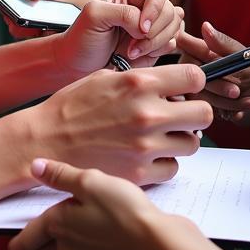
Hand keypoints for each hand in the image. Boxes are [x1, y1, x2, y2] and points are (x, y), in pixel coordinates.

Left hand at [9, 158, 200, 249]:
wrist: (159, 241)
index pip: (28, 239)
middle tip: (32, 239)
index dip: (17, 243)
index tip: (11, 249)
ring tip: (68, 224)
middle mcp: (71, 245)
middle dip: (37, 246)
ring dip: (63, 242)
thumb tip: (34, 167)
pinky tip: (98, 228)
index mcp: (59, 226)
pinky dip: (87, 243)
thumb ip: (61, 175)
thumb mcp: (90, 182)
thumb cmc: (124, 208)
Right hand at [23, 62, 210, 185]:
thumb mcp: (105, 77)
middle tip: (179, 116)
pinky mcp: (139, 173)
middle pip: (204, 114)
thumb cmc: (72, 107)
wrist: (45, 141)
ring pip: (192, 144)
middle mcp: (148, 113)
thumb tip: (170, 84)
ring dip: (179, 139)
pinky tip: (147, 156)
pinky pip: (173, 169)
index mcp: (139, 83)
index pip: (195, 76)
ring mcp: (145, 146)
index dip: (194, 82)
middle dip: (194, 113)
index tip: (187, 88)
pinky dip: (164, 163)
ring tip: (159, 137)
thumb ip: (141, 78)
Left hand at [51, 0, 182, 75]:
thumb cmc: (81, 37)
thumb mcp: (94, 15)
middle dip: (153, 31)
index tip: (141, 25)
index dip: (156, 4)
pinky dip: (157, 52)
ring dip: (155, 43)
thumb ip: (123, 12)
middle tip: (131, 44)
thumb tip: (145, 25)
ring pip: (175, 27)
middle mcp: (145, 6)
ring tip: (130, 51)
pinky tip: (136, 56)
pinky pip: (172, 44)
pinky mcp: (156, 45)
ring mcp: (152, 26)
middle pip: (170, 10)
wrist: (77, 66)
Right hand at [177, 23, 249, 125]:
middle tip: (237, 91)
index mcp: (205, 50)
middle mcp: (198, 67)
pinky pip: (206, 110)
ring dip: (227, 101)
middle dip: (218, 86)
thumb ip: (223, 44)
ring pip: (199, 96)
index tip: (205, 71)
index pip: (184, 47)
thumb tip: (205, 26)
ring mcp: (199, 87)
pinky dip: (227, 111)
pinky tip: (240, 110)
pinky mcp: (203, 105)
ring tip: (248, 100)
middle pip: (191, 75)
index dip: (189, 56)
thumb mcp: (245, 58)